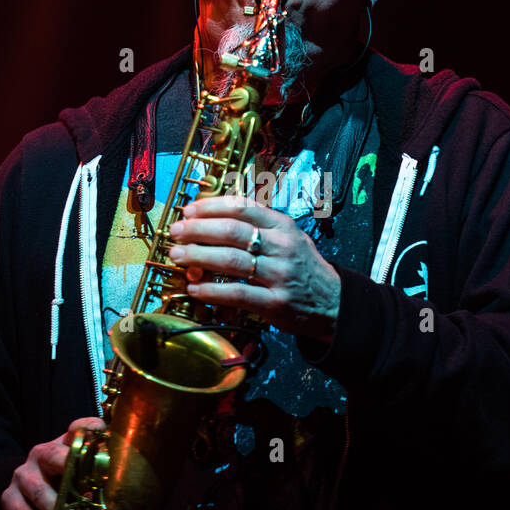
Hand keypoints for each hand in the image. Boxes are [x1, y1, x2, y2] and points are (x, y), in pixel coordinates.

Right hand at [0, 416, 105, 509]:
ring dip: (53, 507)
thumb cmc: (69, 481)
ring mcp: (22, 475)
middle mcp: (40, 454)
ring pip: (35, 489)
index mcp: (64, 443)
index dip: (89, 428)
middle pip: (52, 455)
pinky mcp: (9, 498)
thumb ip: (99, 470)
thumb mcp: (85, 472)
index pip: (78, 429)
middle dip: (69, 469)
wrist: (34, 493)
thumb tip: (117, 478)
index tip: (101, 432)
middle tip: (85, 492)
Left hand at [167, 194, 339, 342]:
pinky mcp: (275, 303)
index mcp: (283, 226)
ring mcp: (279, 275)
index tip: (188, 210)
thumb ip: (259, 227)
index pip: (242, 208)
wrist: (334, 303)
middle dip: (197, 230)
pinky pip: (237, 293)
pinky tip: (194, 288)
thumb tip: (213, 219)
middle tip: (176, 232)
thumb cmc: (303, 268)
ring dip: (198, 256)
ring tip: (177, 256)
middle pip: (232, 232)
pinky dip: (211, 291)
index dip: (211, 206)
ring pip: (231, 260)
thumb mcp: (290, 238)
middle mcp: (282, 247)